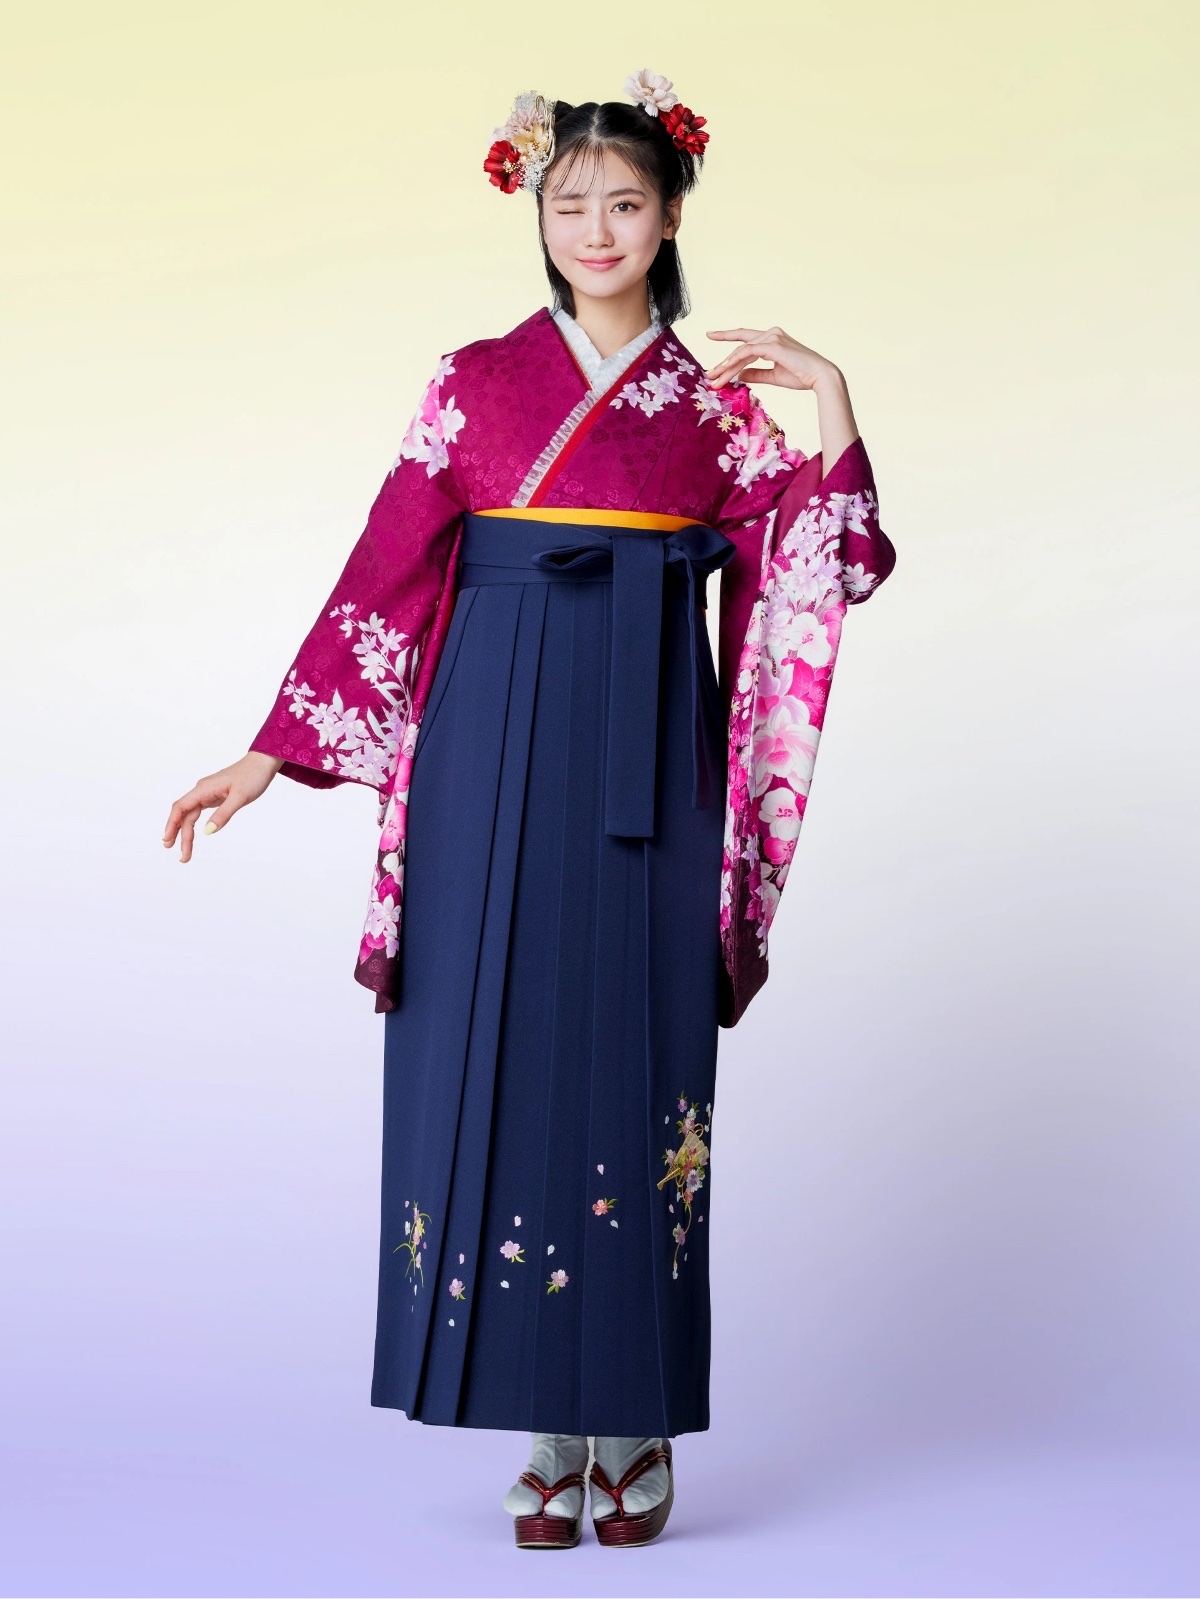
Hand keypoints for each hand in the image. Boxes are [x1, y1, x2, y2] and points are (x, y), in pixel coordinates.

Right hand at [163, 750, 282, 862]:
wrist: (262, 763)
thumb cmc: (252, 777)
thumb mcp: (240, 797)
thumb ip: (223, 814)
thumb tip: (207, 832)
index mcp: (203, 789)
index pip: (180, 807)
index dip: (171, 824)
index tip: (167, 840)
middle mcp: (201, 791)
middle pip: (184, 815)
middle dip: (180, 835)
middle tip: (183, 857)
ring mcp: (207, 794)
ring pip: (191, 815)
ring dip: (187, 833)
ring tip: (186, 852)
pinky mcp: (214, 797)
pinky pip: (199, 813)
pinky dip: (194, 825)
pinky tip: (192, 835)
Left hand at [706, 324, 859, 472]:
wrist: (820, 377)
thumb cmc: (801, 377)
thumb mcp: (773, 376)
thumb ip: (756, 374)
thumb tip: (740, 376)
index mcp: (772, 338)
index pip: (745, 338)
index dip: (727, 337)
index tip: (710, 335)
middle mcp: (771, 333)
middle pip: (740, 346)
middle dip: (723, 362)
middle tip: (709, 375)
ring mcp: (772, 337)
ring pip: (742, 351)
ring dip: (727, 366)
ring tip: (715, 379)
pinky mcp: (774, 345)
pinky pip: (748, 352)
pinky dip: (736, 360)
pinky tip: (726, 369)